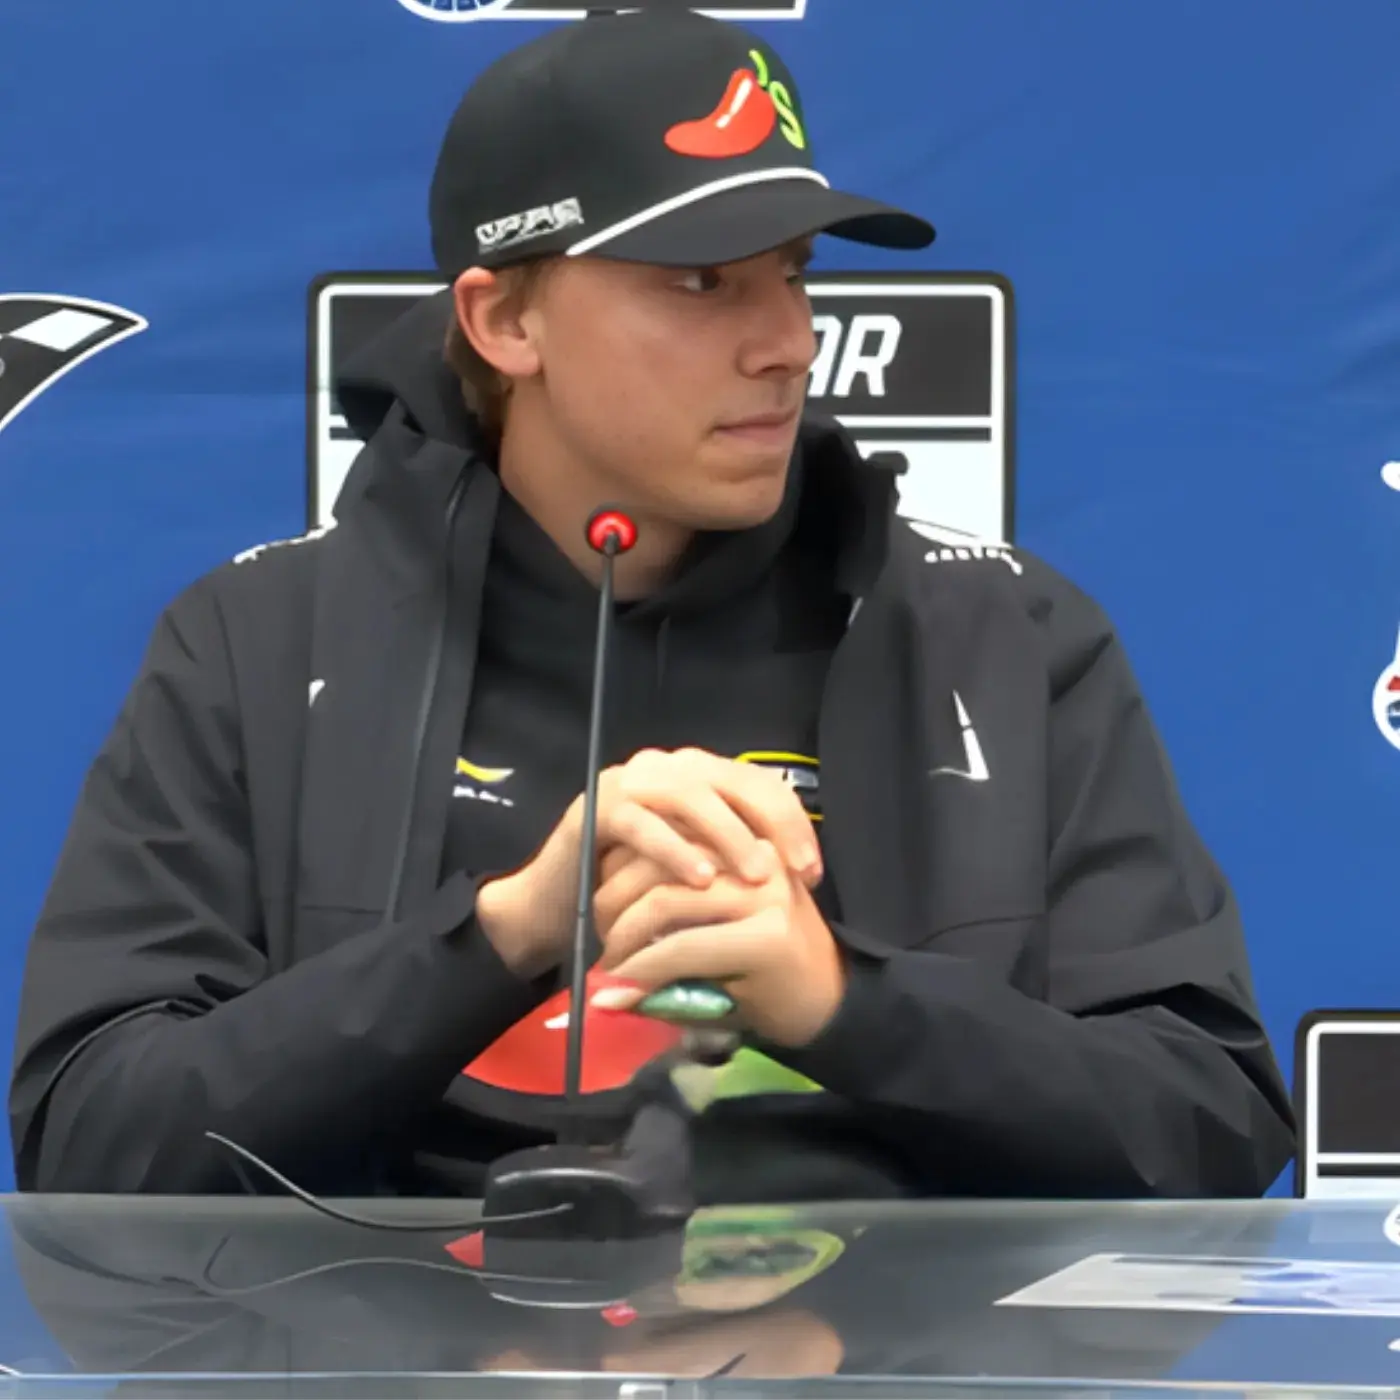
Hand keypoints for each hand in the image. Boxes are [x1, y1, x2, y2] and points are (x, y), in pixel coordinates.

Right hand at [477, 748, 822, 978]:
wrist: (555, 905)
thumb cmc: (634, 893)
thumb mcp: (695, 869)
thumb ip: (734, 856)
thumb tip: (798, 870)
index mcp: (695, 775)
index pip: (757, 783)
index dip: (791, 822)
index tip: (812, 871)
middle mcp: (665, 768)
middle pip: (733, 780)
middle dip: (772, 825)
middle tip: (795, 872)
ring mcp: (629, 783)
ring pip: (692, 797)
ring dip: (731, 836)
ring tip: (756, 876)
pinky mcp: (597, 808)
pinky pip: (643, 824)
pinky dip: (676, 850)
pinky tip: (701, 879)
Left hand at [589, 841, 846, 1048]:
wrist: (828, 1006)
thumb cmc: (761, 967)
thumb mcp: (714, 924)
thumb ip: (668, 908)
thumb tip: (600, 902)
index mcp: (744, 838)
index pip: (665, 830)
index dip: (618, 865)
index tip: (601, 903)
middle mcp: (757, 857)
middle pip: (658, 862)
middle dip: (611, 901)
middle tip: (599, 937)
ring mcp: (763, 896)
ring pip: (663, 900)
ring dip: (622, 937)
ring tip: (611, 964)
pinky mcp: (764, 938)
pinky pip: (680, 947)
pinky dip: (642, 971)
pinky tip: (622, 991)